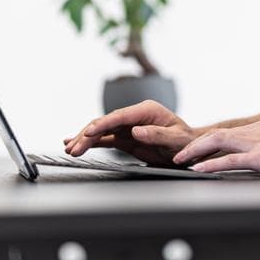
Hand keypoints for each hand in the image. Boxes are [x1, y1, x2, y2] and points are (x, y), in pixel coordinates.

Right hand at [64, 100, 198, 166]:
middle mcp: (135, 116)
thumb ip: (157, 135)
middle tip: (75, 148)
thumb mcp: (176, 139)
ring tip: (70, 149)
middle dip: (88, 135)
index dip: (103, 124)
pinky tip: (76, 144)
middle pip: (106, 122)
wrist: (189, 149)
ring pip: (102, 131)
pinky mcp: (125, 138)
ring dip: (85, 139)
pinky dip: (91, 142)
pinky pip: (105, 138)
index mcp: (147, 110)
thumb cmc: (186, 142)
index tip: (90, 132)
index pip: (120, 116)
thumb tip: (136, 131)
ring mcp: (128, 126)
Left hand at [172, 121, 259, 176]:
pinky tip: (199, 170)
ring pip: (217, 142)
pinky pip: (229, 160)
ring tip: (180, 161)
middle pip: (215, 134)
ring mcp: (256, 143)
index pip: (226, 133)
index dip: (207, 142)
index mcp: (259, 129)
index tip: (194, 150)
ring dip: (195, 151)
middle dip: (194, 144)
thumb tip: (259, 160)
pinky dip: (210, 164)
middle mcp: (254, 132)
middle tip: (179, 155)